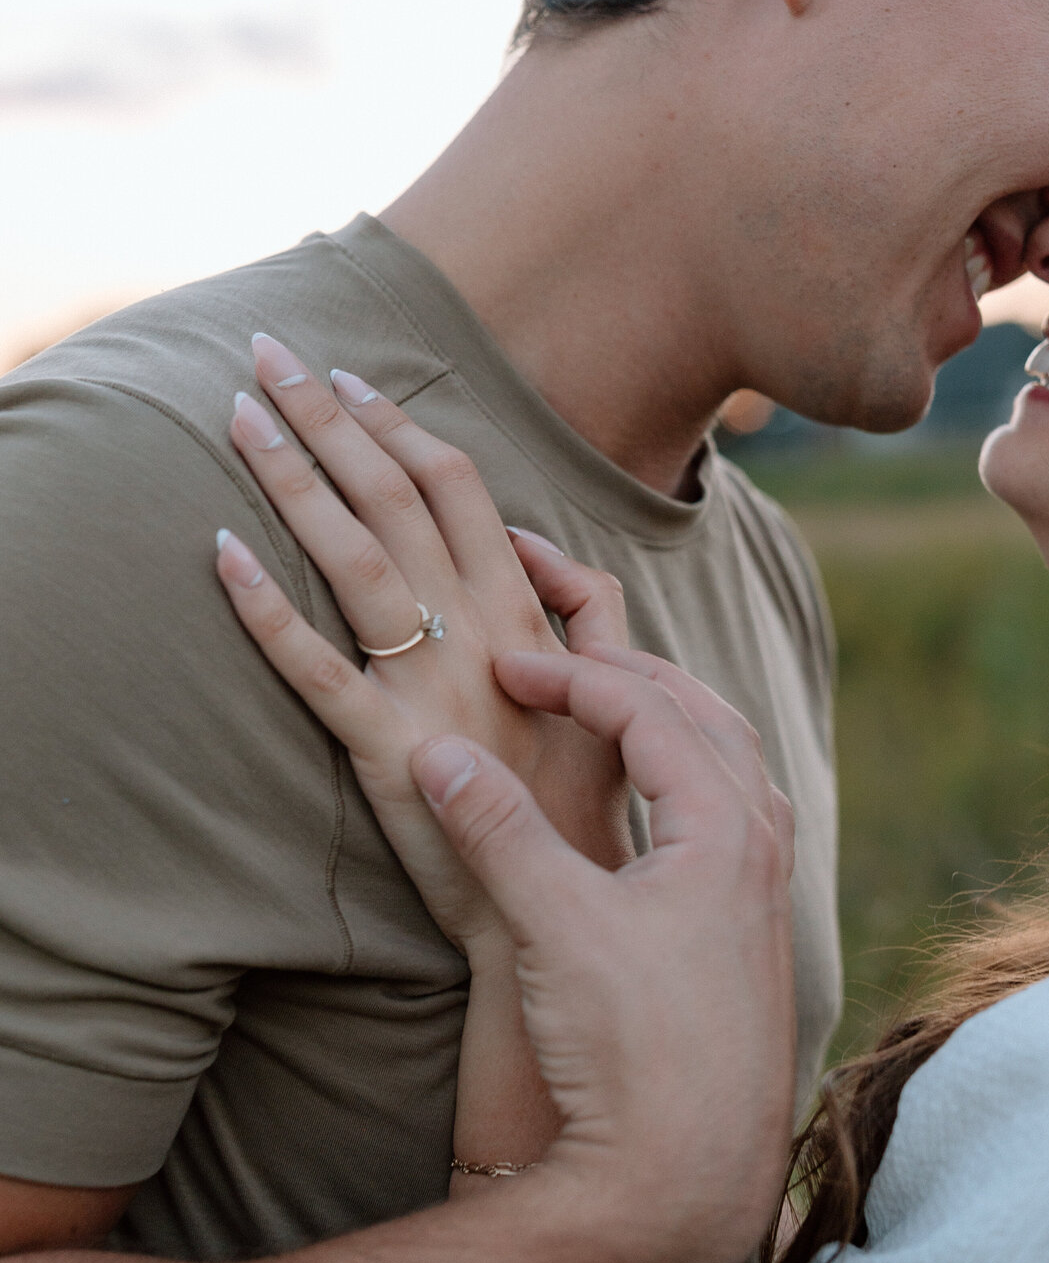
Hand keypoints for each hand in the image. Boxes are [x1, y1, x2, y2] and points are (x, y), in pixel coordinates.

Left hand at [215, 335, 630, 957]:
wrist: (561, 905)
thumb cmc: (582, 800)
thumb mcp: (613, 689)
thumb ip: (585, 605)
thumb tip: (533, 537)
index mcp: (527, 617)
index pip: (460, 490)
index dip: (400, 426)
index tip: (352, 377)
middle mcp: (479, 638)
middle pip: (397, 502)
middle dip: (331, 420)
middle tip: (271, 357)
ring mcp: (430, 693)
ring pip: (355, 561)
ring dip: (293, 479)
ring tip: (240, 416)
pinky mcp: (386, 753)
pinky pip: (317, 671)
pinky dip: (267, 609)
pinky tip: (222, 554)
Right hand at [413, 644, 799, 1262]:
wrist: (684, 1178)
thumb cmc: (630, 1051)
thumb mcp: (554, 926)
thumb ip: (498, 830)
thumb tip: (439, 753)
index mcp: (722, 826)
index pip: (647, 707)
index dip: (571, 674)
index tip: (505, 665)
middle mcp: (760, 849)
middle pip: (706, 717)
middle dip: (630, 676)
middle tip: (561, 661)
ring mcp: (765, 896)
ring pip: (731, 767)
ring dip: (672, 722)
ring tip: (613, 708)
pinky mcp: (752, 939)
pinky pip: (733, 819)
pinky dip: (692, 781)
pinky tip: (659, 809)